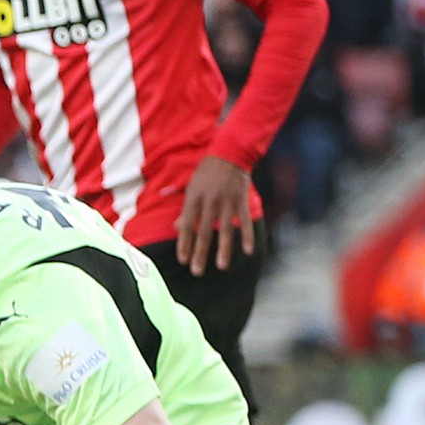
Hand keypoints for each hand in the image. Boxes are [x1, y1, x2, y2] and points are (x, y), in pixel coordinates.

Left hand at [173, 156, 257, 276]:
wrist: (229, 153)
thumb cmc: (206, 172)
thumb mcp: (191, 187)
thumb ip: (186, 209)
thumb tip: (176, 226)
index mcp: (193, 199)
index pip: (186, 226)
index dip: (184, 244)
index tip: (182, 260)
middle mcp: (209, 202)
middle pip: (203, 232)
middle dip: (200, 253)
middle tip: (197, 271)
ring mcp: (227, 202)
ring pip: (225, 230)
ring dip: (223, 250)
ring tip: (221, 267)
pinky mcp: (241, 200)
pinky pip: (245, 221)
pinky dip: (247, 236)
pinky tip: (248, 251)